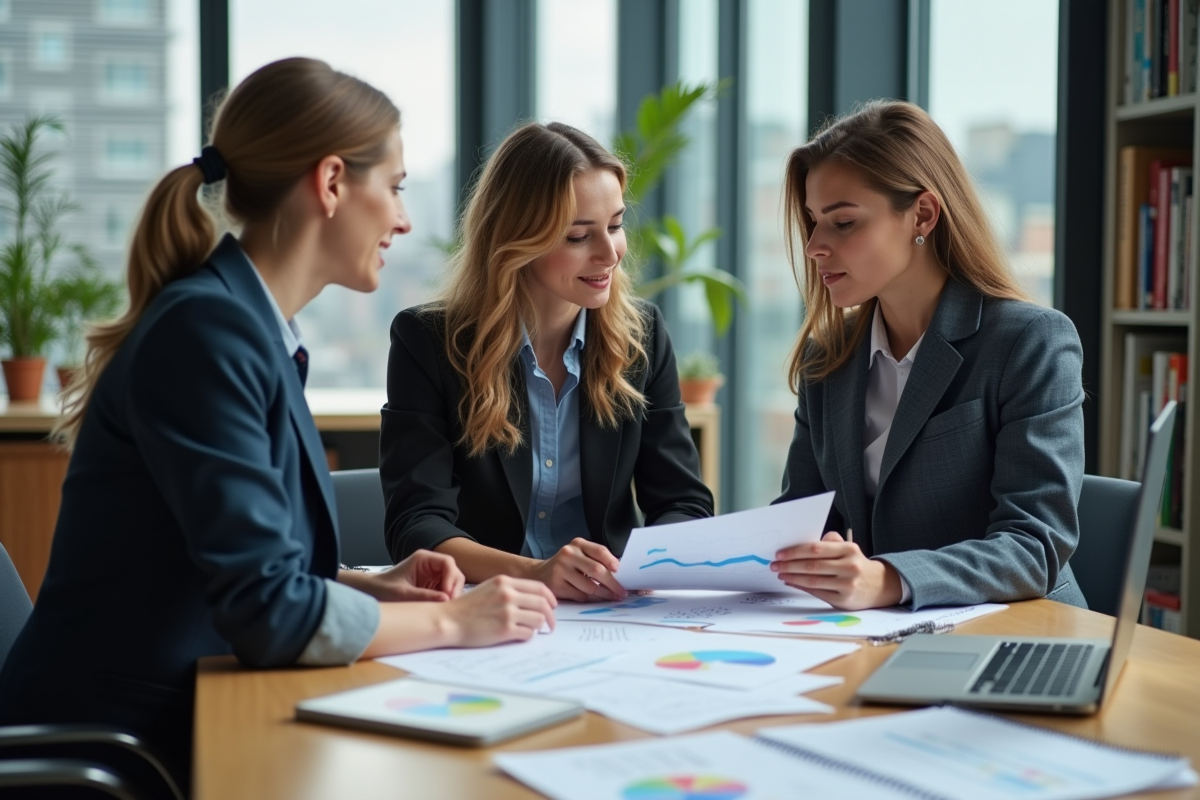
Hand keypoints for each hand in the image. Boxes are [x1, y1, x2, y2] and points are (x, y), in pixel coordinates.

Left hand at [352, 551, 464, 601]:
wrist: (371, 592)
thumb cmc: (383, 589)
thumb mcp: (402, 594)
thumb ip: (423, 596)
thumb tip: (446, 600)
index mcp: (423, 559)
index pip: (447, 563)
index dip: (451, 578)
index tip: (448, 594)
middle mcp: (430, 564)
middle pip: (453, 572)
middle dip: (453, 588)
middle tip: (449, 605)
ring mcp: (431, 575)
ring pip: (451, 583)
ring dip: (450, 595)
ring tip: (443, 608)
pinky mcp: (431, 586)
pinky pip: (445, 591)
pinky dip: (445, 600)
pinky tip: (439, 608)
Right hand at [443, 575, 557, 646]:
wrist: (448, 621)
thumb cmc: (467, 607)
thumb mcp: (489, 588)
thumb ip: (509, 589)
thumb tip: (533, 599)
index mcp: (505, 582)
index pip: (539, 587)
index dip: (550, 598)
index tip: (553, 606)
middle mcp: (508, 594)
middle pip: (543, 603)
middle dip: (550, 615)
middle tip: (550, 624)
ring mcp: (507, 612)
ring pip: (538, 619)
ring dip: (538, 626)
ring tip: (530, 630)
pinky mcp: (505, 629)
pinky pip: (528, 633)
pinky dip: (528, 636)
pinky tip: (520, 636)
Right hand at [530, 538, 626, 601]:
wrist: (540, 573)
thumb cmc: (567, 565)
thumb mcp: (580, 555)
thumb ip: (597, 560)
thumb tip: (620, 575)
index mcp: (577, 544)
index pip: (600, 551)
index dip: (613, 562)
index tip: (621, 573)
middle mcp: (568, 554)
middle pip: (597, 570)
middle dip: (613, 583)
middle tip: (622, 592)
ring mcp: (560, 570)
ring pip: (589, 586)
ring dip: (604, 594)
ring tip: (612, 597)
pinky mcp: (556, 585)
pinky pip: (580, 596)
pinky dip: (591, 599)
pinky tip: (595, 599)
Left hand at [771, 531, 902, 609]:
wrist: (881, 586)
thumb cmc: (857, 564)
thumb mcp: (848, 548)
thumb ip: (830, 542)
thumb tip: (803, 544)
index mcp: (849, 549)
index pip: (816, 549)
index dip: (795, 551)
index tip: (780, 553)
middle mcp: (850, 566)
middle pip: (812, 565)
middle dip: (789, 565)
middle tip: (774, 565)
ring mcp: (847, 584)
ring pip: (813, 580)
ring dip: (793, 577)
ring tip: (780, 574)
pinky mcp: (844, 600)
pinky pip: (817, 592)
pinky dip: (801, 587)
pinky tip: (792, 582)